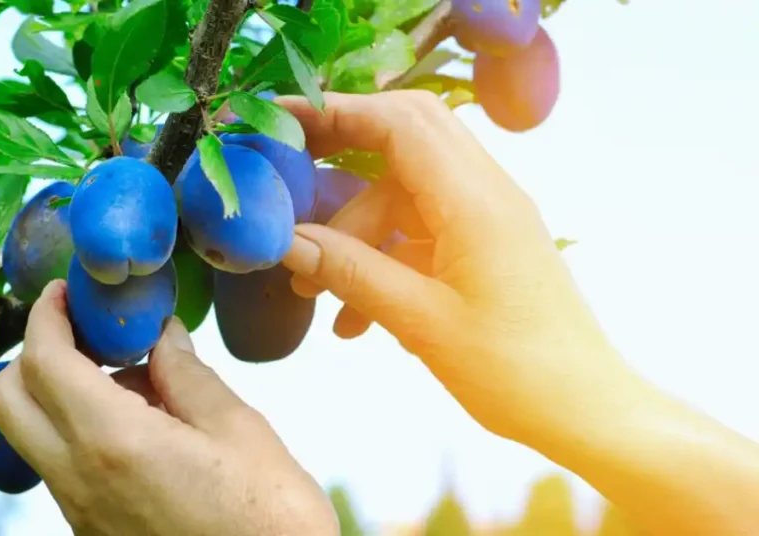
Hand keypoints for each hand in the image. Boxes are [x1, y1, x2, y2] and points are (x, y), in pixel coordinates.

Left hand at [0, 280, 337, 535]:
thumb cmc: (270, 520)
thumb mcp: (239, 431)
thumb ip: (187, 376)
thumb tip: (163, 336)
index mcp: (112, 442)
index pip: (44, 360)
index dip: (47, 314)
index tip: (62, 291)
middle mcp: (78, 480)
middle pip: (6, 400)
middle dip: (34, 354)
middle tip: (84, 333)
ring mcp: (80, 512)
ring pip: (32, 435)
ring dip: (62, 395)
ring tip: (140, 387)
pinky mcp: (92, 532)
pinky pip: (63, 467)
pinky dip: (82, 432)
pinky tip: (146, 430)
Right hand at [277, 90, 638, 445]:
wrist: (585, 410)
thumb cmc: (515, 371)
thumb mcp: (421, 322)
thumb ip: (352, 273)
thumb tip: (288, 243)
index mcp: (474, 200)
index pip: (399, 123)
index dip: (336, 113)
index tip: (279, 122)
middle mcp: (484, 193)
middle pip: (404, 140)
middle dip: (341, 153)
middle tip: (286, 176)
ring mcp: (486, 219)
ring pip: (403, 195)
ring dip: (355, 233)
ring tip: (313, 294)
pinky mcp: (484, 247)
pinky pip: (420, 232)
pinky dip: (382, 259)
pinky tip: (355, 317)